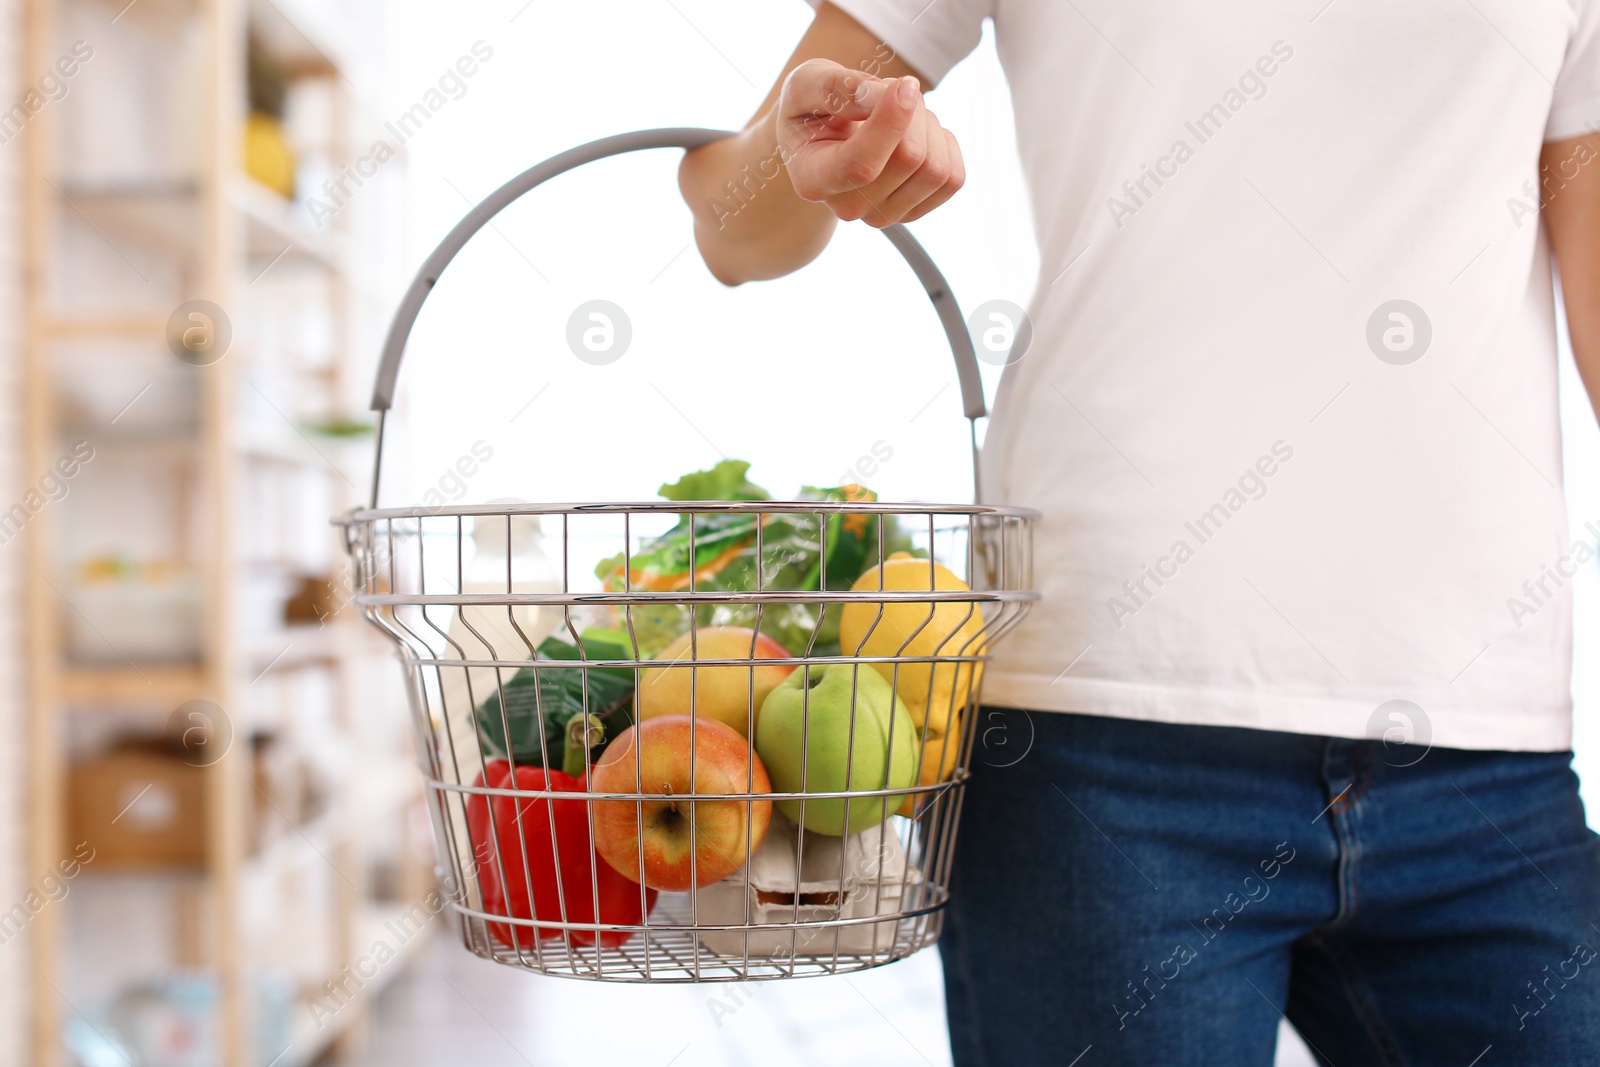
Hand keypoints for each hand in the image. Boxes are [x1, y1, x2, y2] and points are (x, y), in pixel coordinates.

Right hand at [776, 59, 964, 227]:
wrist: (823, 135)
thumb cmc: (814, 106)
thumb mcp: (808, 82)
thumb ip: (834, 86)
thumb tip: (874, 97)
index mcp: (813, 178)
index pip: (861, 166)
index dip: (892, 122)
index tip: (906, 83)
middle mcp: (847, 207)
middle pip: (910, 158)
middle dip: (912, 108)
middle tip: (888, 91)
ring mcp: (882, 215)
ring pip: (935, 168)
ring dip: (928, 125)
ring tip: (899, 114)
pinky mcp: (913, 212)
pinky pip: (953, 178)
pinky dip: (943, 145)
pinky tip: (916, 134)